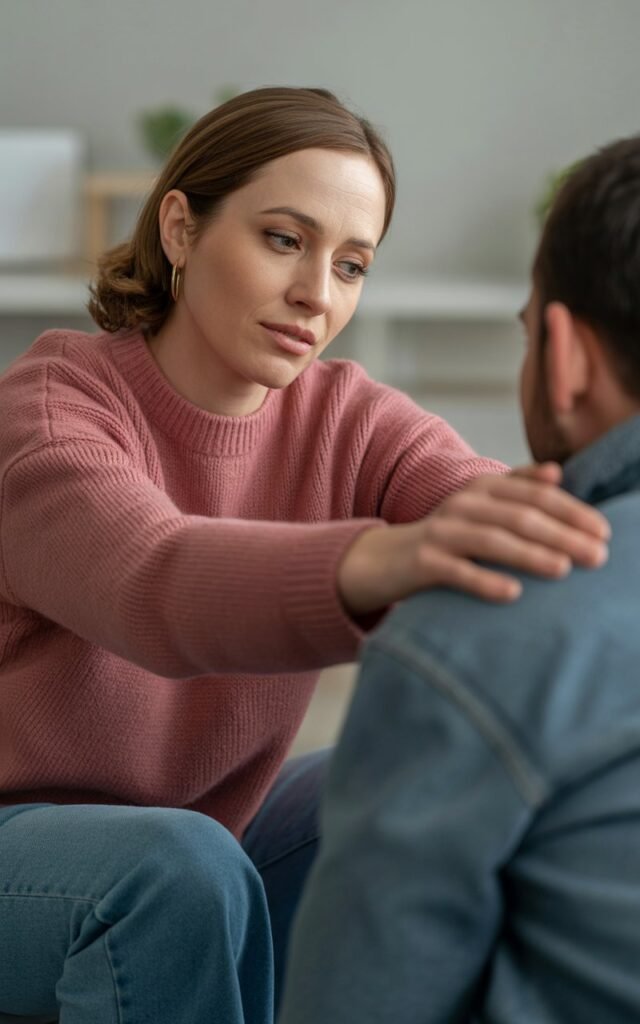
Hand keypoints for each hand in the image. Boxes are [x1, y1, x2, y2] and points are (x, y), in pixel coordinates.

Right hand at [338, 462, 609, 615]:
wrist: (384, 559)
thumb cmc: (446, 537)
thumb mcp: (479, 506)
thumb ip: (516, 487)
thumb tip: (558, 472)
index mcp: (482, 488)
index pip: (535, 495)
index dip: (571, 511)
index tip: (603, 532)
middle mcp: (463, 504)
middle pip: (519, 517)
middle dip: (563, 535)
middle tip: (598, 557)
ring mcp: (442, 532)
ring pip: (492, 541)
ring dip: (531, 555)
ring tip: (563, 569)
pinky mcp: (424, 562)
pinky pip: (458, 571)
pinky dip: (485, 581)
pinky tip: (513, 593)